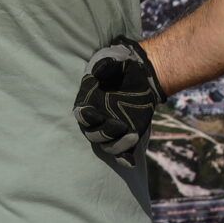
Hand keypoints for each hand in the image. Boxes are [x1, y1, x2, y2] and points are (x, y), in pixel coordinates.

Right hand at [74, 37, 161, 159]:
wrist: (142, 76)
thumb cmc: (121, 66)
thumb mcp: (113, 60)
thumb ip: (105, 64)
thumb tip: (98, 70)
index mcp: (88, 102)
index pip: (81, 115)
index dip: (85, 117)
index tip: (94, 115)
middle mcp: (97, 120)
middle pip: (94, 135)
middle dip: (105, 133)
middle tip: (120, 126)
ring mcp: (112, 130)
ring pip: (108, 146)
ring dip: (118, 145)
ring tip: (133, 136)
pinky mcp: (127, 136)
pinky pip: (123, 153)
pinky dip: (125, 159)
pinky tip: (130, 163)